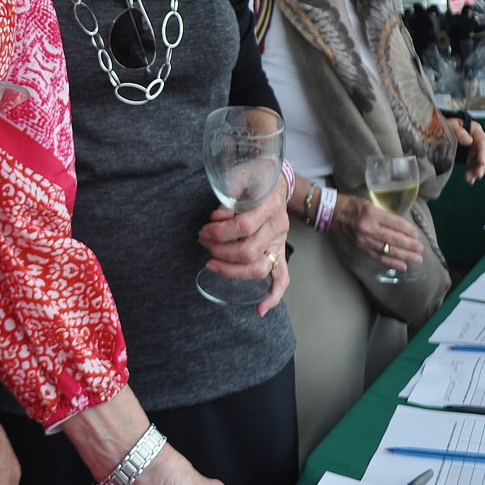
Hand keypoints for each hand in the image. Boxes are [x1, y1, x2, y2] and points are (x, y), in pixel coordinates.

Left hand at [197, 183, 289, 316]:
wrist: (275, 178)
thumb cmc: (254, 175)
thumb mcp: (240, 175)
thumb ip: (229, 196)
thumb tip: (217, 218)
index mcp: (270, 205)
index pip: (244, 226)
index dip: (220, 230)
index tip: (205, 227)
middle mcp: (278, 226)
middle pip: (248, 251)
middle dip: (219, 250)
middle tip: (202, 242)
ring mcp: (280, 241)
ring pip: (259, 269)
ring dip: (232, 271)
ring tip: (211, 263)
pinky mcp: (279, 252)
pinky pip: (282, 279)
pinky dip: (273, 296)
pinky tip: (259, 310)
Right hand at [330, 192, 422, 270]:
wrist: (329, 213)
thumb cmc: (349, 205)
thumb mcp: (368, 204)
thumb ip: (383, 214)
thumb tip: (400, 226)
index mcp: (371, 214)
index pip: (395, 223)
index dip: (408, 230)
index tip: (417, 235)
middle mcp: (368, 228)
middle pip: (394, 239)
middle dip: (410, 245)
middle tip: (421, 249)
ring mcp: (364, 240)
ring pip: (388, 250)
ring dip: (405, 256)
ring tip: (417, 259)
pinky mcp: (360, 248)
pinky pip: (378, 257)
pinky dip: (391, 263)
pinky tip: (402, 266)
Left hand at [448, 117, 484, 184]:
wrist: (440, 127)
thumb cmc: (448, 124)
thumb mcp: (451, 124)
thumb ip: (459, 131)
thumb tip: (469, 141)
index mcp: (476, 130)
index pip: (483, 142)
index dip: (483, 153)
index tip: (481, 162)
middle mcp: (478, 140)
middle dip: (482, 165)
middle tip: (477, 174)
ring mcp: (475, 149)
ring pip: (480, 162)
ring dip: (476, 171)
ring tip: (469, 179)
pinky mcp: (471, 156)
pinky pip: (474, 165)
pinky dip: (472, 173)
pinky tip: (470, 180)